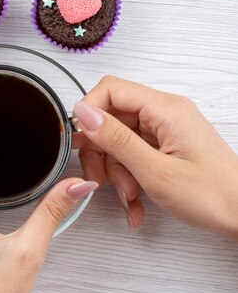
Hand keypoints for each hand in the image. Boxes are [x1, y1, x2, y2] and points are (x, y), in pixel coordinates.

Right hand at [73, 76, 237, 239]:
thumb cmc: (214, 196)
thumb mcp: (154, 171)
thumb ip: (116, 139)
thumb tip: (83, 112)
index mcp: (165, 109)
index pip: (110, 90)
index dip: (88, 112)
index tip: (79, 141)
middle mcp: (164, 114)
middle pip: (110, 119)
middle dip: (101, 152)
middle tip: (99, 179)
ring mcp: (165, 131)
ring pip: (118, 142)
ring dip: (116, 173)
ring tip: (129, 198)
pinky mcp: (165, 147)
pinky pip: (133, 156)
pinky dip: (129, 179)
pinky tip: (136, 203)